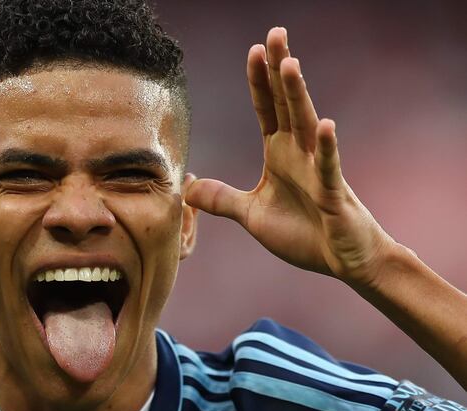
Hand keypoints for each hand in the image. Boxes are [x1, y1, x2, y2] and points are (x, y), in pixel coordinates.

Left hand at [186, 27, 393, 286]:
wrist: (340, 260)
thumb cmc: (302, 233)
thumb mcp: (251, 215)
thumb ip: (221, 199)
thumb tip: (186, 188)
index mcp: (279, 153)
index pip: (267, 109)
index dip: (259, 81)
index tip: (253, 50)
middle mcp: (298, 153)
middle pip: (286, 104)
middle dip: (279, 69)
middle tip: (275, 33)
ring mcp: (318, 170)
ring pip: (305, 126)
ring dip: (297, 95)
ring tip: (289, 64)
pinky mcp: (332, 193)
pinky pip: (328, 167)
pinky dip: (326, 148)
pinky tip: (324, 125)